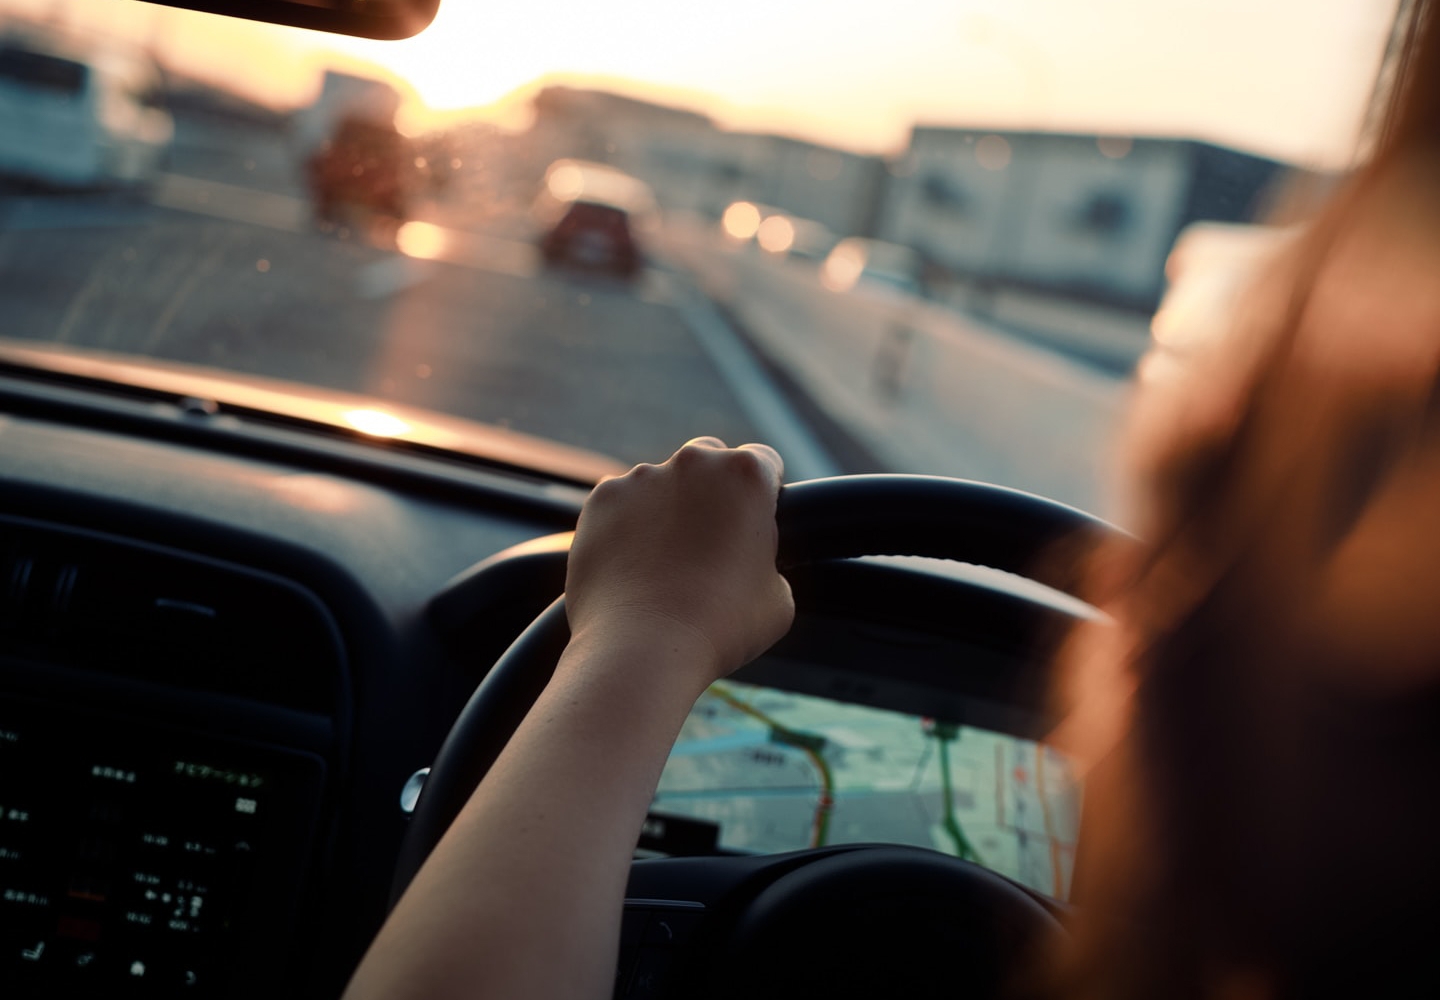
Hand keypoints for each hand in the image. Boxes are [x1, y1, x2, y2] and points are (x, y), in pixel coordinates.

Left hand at [565, 437, 794, 686]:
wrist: (643, 649)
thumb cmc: (721, 628)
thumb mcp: (779, 598)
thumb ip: (768, 560)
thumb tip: (751, 561)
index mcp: (746, 475)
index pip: (764, 463)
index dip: (762, 495)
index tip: (752, 523)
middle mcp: (693, 463)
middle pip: (710, 458)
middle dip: (712, 490)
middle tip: (710, 542)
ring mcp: (641, 478)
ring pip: (661, 482)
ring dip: (666, 508)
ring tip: (664, 565)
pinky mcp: (600, 500)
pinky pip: (621, 505)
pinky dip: (627, 526)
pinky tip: (633, 567)